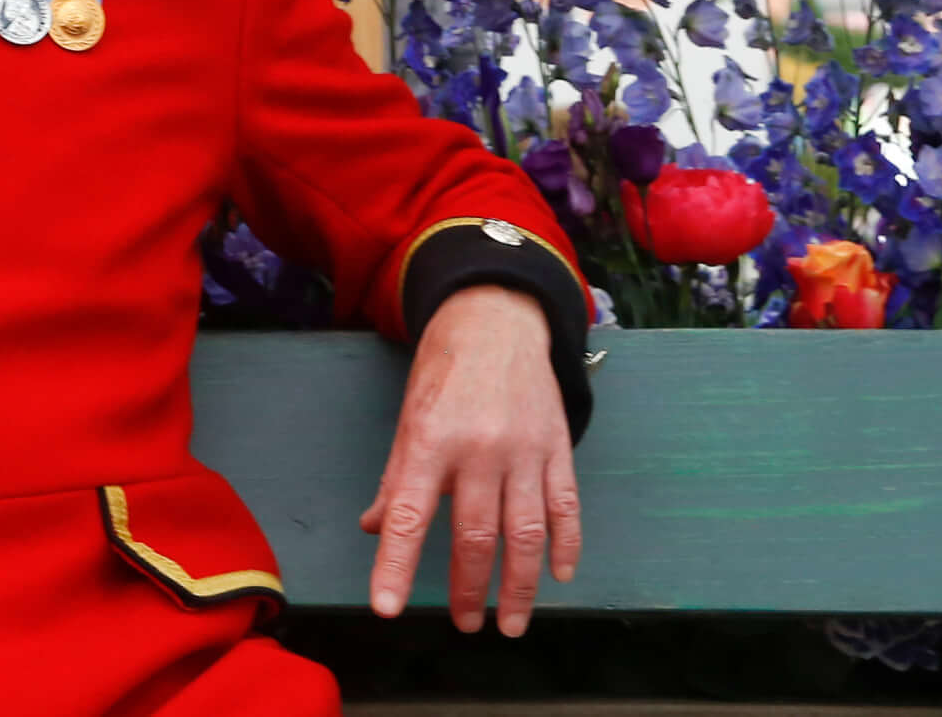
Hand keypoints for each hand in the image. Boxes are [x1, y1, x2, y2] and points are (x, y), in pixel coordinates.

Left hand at [357, 284, 579, 635]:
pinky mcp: (557, 447)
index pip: (407, 514)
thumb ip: (395, 477)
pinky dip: (566, 545)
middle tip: (464, 624)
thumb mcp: (408, 417)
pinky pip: (566, 505)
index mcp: (429, 440)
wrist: (497, 317)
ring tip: (510, 622)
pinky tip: (559, 576)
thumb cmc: (444, 369)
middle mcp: (478, 448)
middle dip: (468, 589)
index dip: (395, 564)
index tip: (387, 607)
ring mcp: (523, 449)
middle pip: (475, 535)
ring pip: (525, 533)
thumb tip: (375, 528)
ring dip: (518, 586)